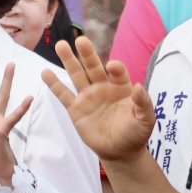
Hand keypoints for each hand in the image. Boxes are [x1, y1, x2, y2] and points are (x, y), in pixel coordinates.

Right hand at [44, 35, 156, 164]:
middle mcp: (103, 87)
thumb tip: (138, 86)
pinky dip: (54, 83)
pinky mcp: (76, 109)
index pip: (117, 72)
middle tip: (80, 40)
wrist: (120, 153)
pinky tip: (45, 72)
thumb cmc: (136, 134)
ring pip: (76, 75)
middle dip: (87, 54)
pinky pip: (63, 94)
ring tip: (61, 45)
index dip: (115, 67)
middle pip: (93, 67)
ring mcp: (88, 97)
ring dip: (69, 60)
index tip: (111, 67)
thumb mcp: (146, 120)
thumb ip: (143, 103)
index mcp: (121, 87)